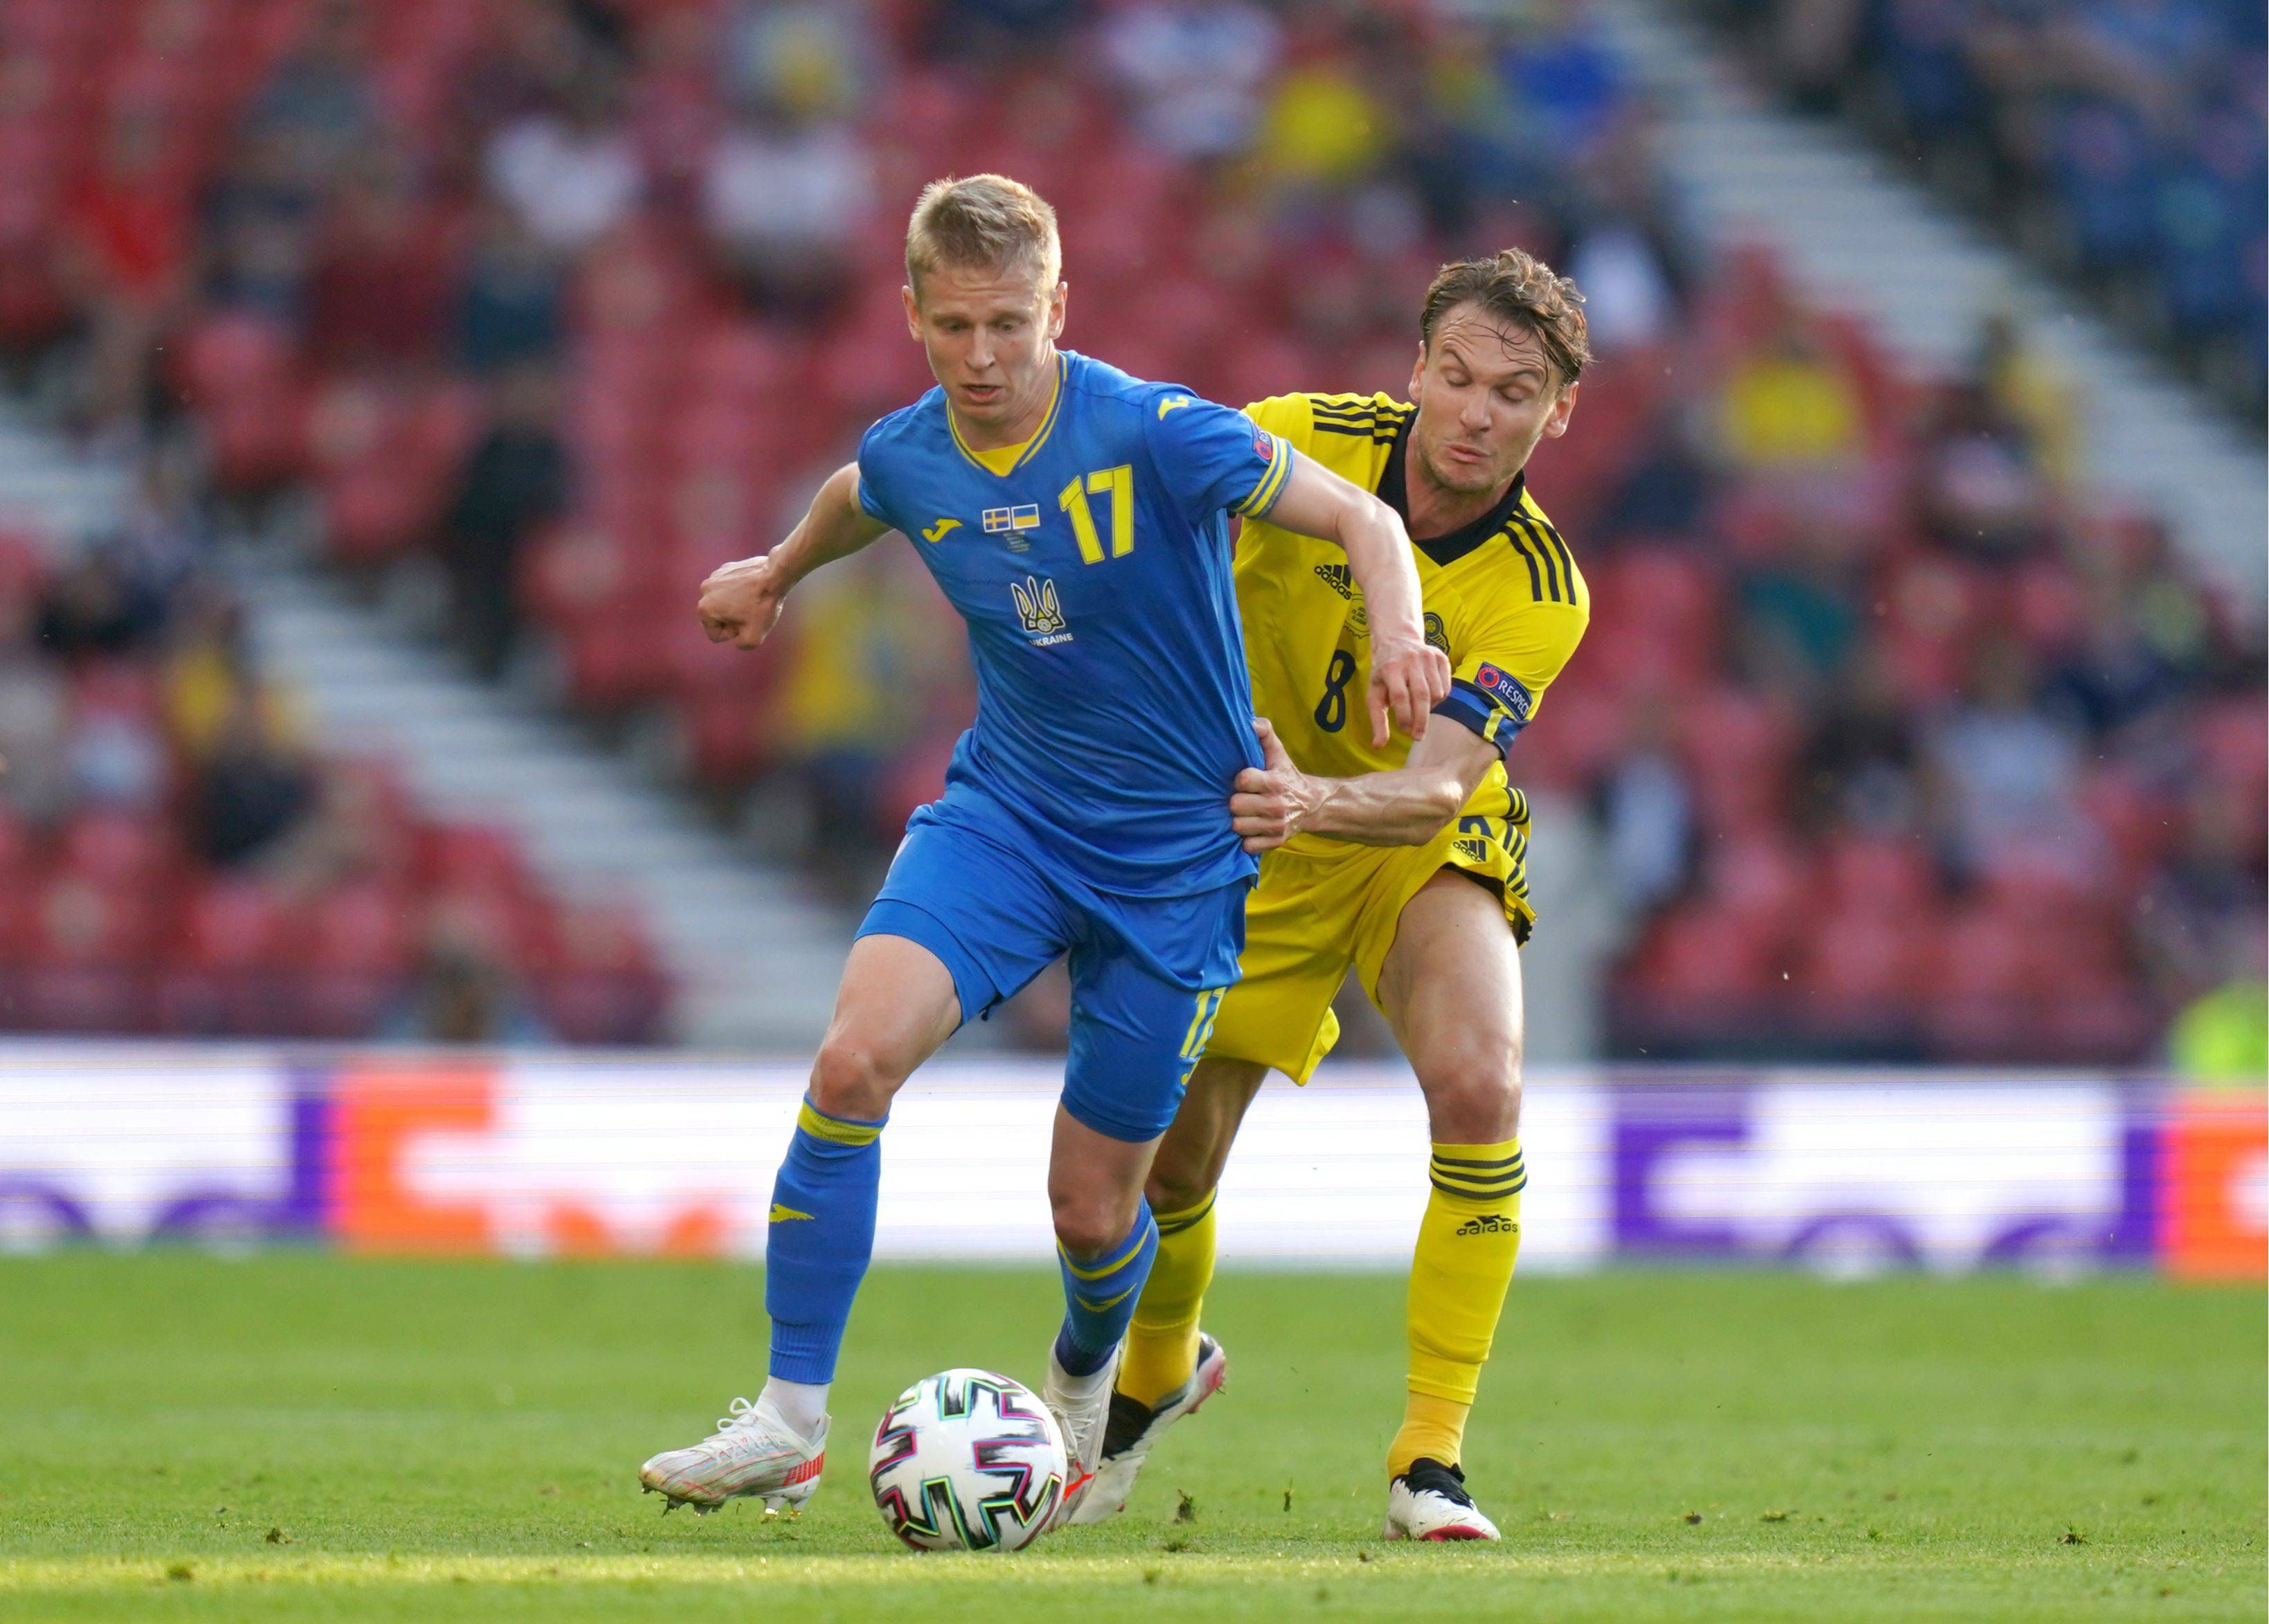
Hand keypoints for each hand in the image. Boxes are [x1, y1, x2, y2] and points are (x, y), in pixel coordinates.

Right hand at [697, 553, 788, 649]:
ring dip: (736, 605)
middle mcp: (704, 591)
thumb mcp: (754, 638)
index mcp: (705, 608)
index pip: (715, 634)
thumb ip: (740, 644)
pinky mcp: (726, 568)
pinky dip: (740, 592)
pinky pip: (731, 589)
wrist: (775, 576)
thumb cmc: (763, 605)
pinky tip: (754, 590)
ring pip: (724, 603)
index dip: (734, 634)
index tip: (747, 622)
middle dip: (733, 619)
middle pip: (718, 617)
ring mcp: (715, 576)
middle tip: (751, 613)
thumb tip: (736, 638)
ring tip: (753, 601)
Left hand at [1229, 718, 1323, 853]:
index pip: (1243, 780)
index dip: (1240, 779)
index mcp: (1275, 782)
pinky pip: (1248, 846)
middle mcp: (1276, 806)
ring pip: (1239, 826)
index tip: (1245, 779)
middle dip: (1236, 801)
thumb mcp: (1278, 753)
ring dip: (1240, 820)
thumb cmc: (1287, 776)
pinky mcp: (1275, 842)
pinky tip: (1252, 828)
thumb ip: (1264, 733)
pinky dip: (1247, 839)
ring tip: (1247, 813)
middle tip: (1243, 798)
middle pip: (1236, 806)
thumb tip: (1250, 722)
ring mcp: (1276, 826)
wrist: (1313, 805)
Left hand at [1366, 632, 1452, 748]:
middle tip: (1418, 736)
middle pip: (1421, 695)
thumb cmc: (1383, 674)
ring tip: (1420, 712)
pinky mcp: (1441, 657)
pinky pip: (1446, 686)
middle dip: (1421, 720)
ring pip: (1436, 692)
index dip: (1405, 716)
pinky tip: (1428, 700)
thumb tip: (1378, 746)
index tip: (1405, 730)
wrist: (1397, 641)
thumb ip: (1377, 720)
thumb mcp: (1375, 693)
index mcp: (1390, 667)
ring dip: (1430, 709)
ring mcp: (1428, 656)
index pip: (1400, 696)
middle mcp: (1410, 659)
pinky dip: (1439, 699)